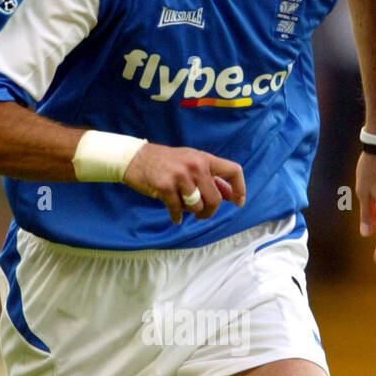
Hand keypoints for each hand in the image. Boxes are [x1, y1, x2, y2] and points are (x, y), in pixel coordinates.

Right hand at [123, 143, 245, 224]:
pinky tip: (175, 216)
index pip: (233, 171)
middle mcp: (195, 166)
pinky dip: (177, 216)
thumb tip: (231, 195)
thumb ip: (211, 178)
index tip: (238, 202)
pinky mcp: (165, 187)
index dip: (240, 188)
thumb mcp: (191, 163)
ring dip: (192, 212)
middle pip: (215, 199)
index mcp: (204, 158)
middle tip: (202, 214)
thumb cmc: (166, 162)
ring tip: (183, 207)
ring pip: (197, 207)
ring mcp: (180, 176)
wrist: (135, 159)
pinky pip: (177, 210)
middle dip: (210, 211)